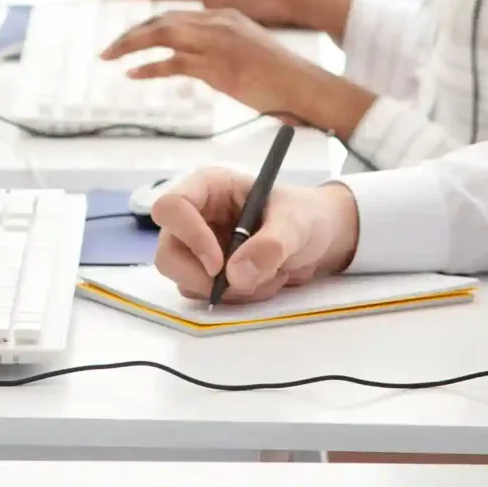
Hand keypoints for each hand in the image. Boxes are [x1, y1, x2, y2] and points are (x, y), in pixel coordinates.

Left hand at [101, 8, 372, 135]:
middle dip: (130, 33)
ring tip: (110, 56)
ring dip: (130, 45)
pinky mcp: (217, 65)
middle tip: (108, 48)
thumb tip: (192, 66)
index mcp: (224, 16)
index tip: (128, 35)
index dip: (147, 24)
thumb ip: (215, 53)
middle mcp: (218, 22)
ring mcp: (216, 42)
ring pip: (161, 35)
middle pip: (162, 19)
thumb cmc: (279, 76)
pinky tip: (133, 74)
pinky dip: (149, 68)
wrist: (304, 85)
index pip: (175, 14)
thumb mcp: (243, 54)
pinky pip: (173, 62)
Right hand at [150, 166, 359, 302]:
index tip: (218, 264)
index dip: (188, 236)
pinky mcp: (207, 273)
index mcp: (209, 188)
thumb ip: (270, 246)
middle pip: (168, 253)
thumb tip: (236, 276)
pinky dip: (236, 298)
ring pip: (185, 280)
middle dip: (203, 278)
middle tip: (244, 284)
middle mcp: (196, 216)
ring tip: (270, 277)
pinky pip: (205, 295)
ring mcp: (198, 247)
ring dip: (229, 291)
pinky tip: (264, 283)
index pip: (170, 207)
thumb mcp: (296, 224)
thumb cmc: (305, 216)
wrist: (320, 238)